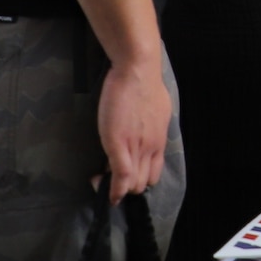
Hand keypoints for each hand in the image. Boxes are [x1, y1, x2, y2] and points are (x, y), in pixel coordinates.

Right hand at [97, 60, 170, 204]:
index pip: (154, 173)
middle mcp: (152, 148)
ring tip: (100, 179)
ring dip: (116, 188)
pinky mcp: (119, 144)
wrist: (138, 70)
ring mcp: (137, 148)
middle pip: (144, 182)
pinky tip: (100, 188)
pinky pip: (120, 176)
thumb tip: (143, 132)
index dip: (138, 179)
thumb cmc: (144, 84)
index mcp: (160, 140)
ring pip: (132, 183)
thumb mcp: (155, 110)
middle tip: (109, 178)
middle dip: (126, 187)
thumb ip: (150, 126)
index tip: (124, 175)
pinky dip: (112, 189)